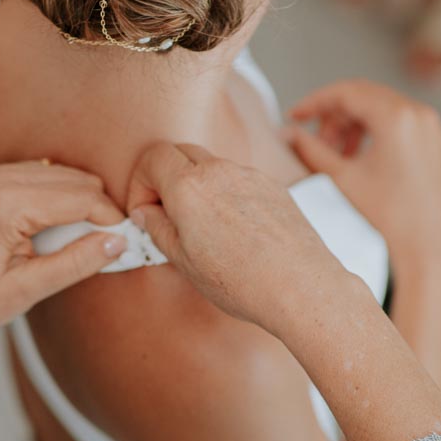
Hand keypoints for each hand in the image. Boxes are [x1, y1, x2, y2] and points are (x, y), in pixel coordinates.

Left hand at [0, 162, 127, 339]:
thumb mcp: (28, 291)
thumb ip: (75, 264)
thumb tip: (118, 242)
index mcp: (9, 205)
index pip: (83, 199)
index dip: (112, 222)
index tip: (129, 246)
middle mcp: (3, 179)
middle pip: (81, 182)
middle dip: (102, 213)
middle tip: (109, 249)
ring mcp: (0, 174)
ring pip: (71, 176)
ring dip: (85, 205)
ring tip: (83, 245)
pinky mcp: (1, 177)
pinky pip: (53, 176)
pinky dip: (67, 200)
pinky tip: (63, 232)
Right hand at [125, 141, 344, 332]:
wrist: (300, 287)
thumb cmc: (242, 281)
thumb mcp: (183, 261)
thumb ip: (156, 228)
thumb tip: (145, 213)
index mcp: (189, 186)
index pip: (152, 157)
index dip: (140, 183)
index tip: (145, 210)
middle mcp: (219, 171)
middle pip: (180, 152)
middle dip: (165, 177)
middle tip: (166, 214)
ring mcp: (250, 175)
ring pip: (211, 165)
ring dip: (197, 186)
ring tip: (203, 228)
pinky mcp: (273, 186)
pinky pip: (239, 179)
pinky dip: (226, 194)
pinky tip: (235, 231)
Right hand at [285, 80, 440, 284]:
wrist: (428, 250)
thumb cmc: (390, 218)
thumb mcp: (342, 178)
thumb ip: (310, 149)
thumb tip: (288, 134)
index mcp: (398, 117)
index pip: (346, 92)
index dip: (315, 102)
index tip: (295, 116)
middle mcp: (420, 115)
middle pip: (365, 97)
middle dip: (335, 117)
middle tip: (315, 142)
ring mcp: (433, 129)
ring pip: (382, 110)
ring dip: (354, 126)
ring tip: (338, 156)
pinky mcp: (437, 145)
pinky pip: (401, 125)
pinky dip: (376, 134)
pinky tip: (360, 161)